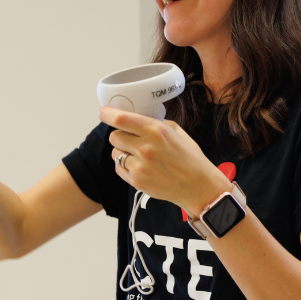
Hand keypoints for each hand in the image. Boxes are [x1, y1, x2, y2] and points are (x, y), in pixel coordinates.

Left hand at [99, 106, 231, 216]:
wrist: (198, 186)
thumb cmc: (190, 157)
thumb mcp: (176, 132)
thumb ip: (154, 124)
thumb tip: (135, 120)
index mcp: (156, 131)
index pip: (121, 119)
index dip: (108, 114)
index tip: (102, 112)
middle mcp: (146, 147)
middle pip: (114, 136)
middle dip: (120, 136)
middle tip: (130, 139)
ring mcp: (140, 166)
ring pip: (115, 153)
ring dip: (122, 152)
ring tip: (138, 155)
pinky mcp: (136, 181)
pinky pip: (119, 169)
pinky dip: (125, 166)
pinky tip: (139, 166)